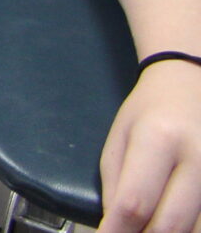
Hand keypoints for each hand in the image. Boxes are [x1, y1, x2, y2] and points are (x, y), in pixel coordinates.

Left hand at [102, 61, 200, 231]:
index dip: (117, 231)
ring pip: (195, 230)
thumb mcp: (119, 138)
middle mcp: (198, 160)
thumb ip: (114, 185)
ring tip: (146, 227)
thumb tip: (113, 227)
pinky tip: (173, 223)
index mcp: (160, 139)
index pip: (135, 201)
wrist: (190, 87)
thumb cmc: (149, 112)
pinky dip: (190, 229)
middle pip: (170, 225)